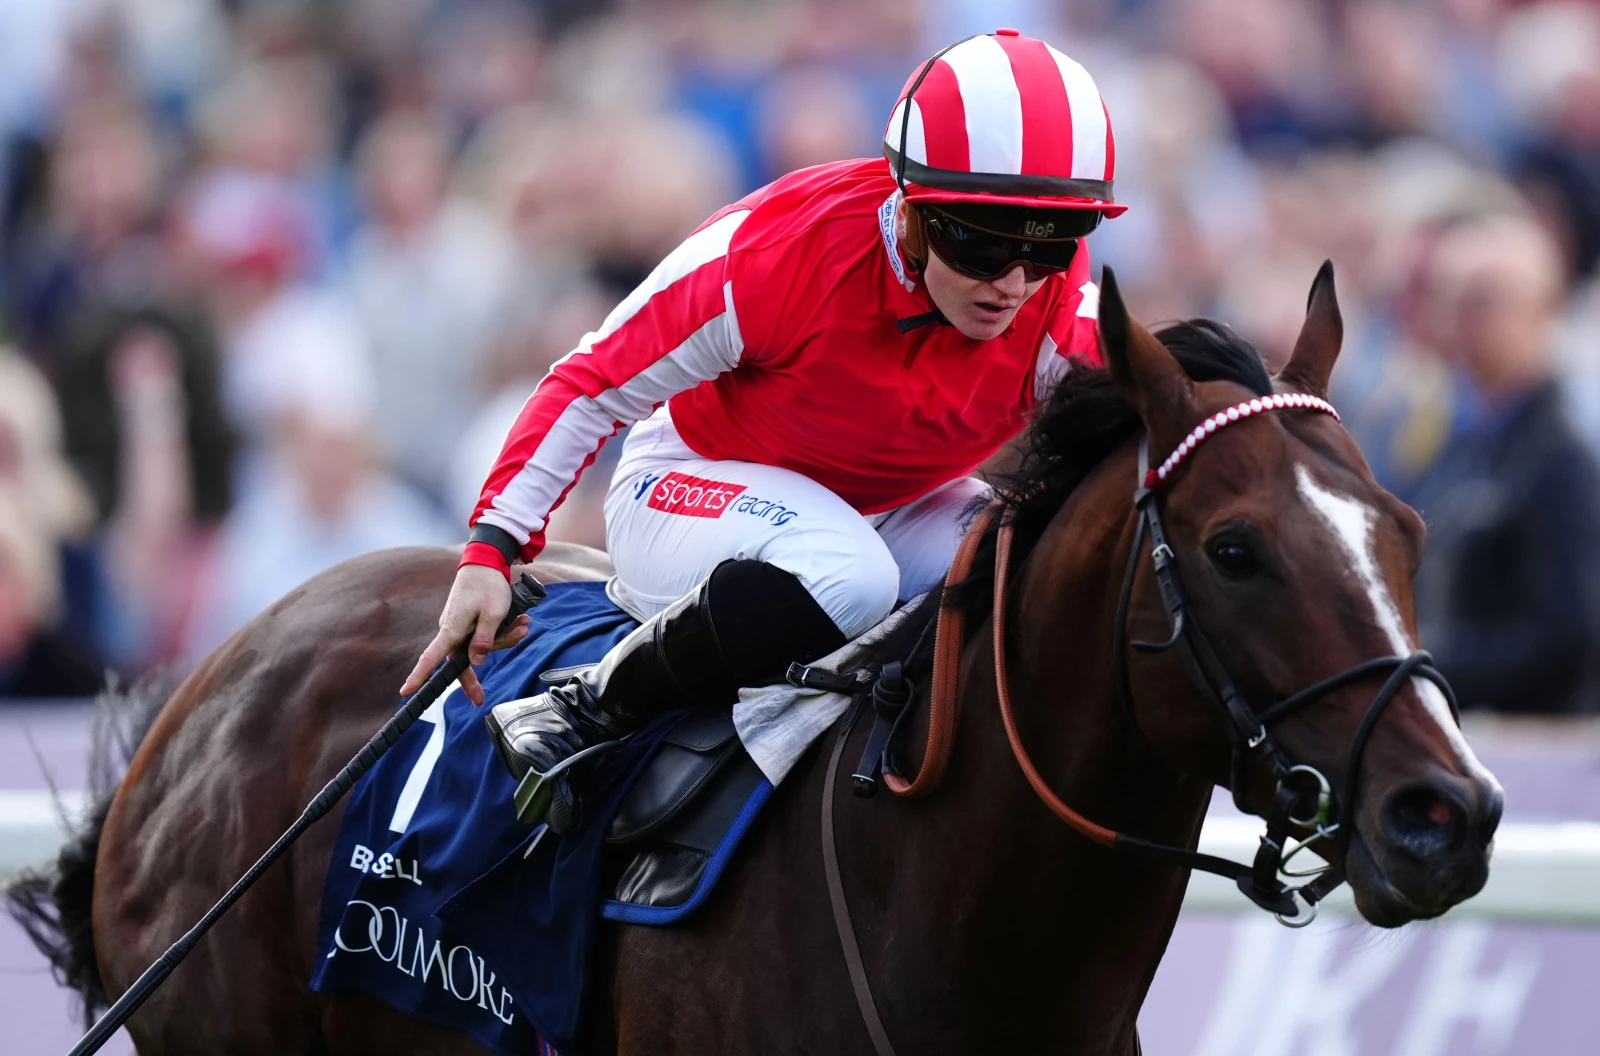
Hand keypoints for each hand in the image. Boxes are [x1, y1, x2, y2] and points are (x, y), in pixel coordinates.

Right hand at [400, 563, 531, 704]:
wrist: (486, 562)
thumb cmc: (488, 585)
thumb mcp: (493, 614)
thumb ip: (484, 640)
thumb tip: (475, 662)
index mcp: (452, 629)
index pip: (431, 658)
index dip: (419, 676)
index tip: (406, 692)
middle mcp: (451, 631)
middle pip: (463, 660)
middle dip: (483, 667)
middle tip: (492, 680)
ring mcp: (459, 627)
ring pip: (479, 647)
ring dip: (504, 638)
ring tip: (523, 623)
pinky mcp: (468, 623)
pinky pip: (484, 636)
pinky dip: (503, 631)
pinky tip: (520, 620)